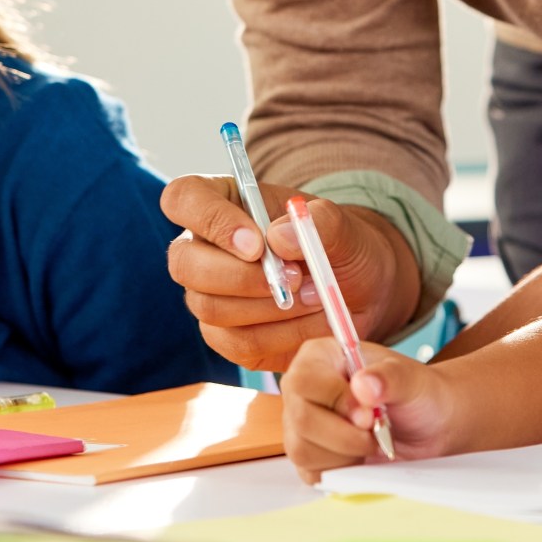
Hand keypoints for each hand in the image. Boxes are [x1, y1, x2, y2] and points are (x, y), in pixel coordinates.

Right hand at [162, 176, 419, 372]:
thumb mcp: (343, 226)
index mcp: (223, 202)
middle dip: (242, 277)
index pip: (183, 198)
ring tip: (317, 296)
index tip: (256, 244)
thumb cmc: (340, 246)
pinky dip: (281, 336)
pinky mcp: (225, 336)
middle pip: (185, 263)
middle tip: (295, 277)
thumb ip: (318, 221)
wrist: (358, 290)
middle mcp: (203, 248)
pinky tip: (313, 321)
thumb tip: (279, 237)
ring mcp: (208, 295)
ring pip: (210, 308)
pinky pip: (236, 343)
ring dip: (269, 307)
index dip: (210, 220)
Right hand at [282, 336, 457, 482]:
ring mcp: (301, 424)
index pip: (303, 380)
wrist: (429, 425)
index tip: (368, 413)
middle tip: (374, 431)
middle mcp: (304, 390)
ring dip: (345, 453)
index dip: (335, 400)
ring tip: (370, 440)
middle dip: (344, 434)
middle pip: (301, 420)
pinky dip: (341, 470)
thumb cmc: (417, 394)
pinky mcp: (309, 456)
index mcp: (320, 357)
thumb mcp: (412, 380)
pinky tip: (360, 455)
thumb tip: (363, 385)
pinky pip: (310, 472)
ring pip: (302, 450)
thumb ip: (390, 378)